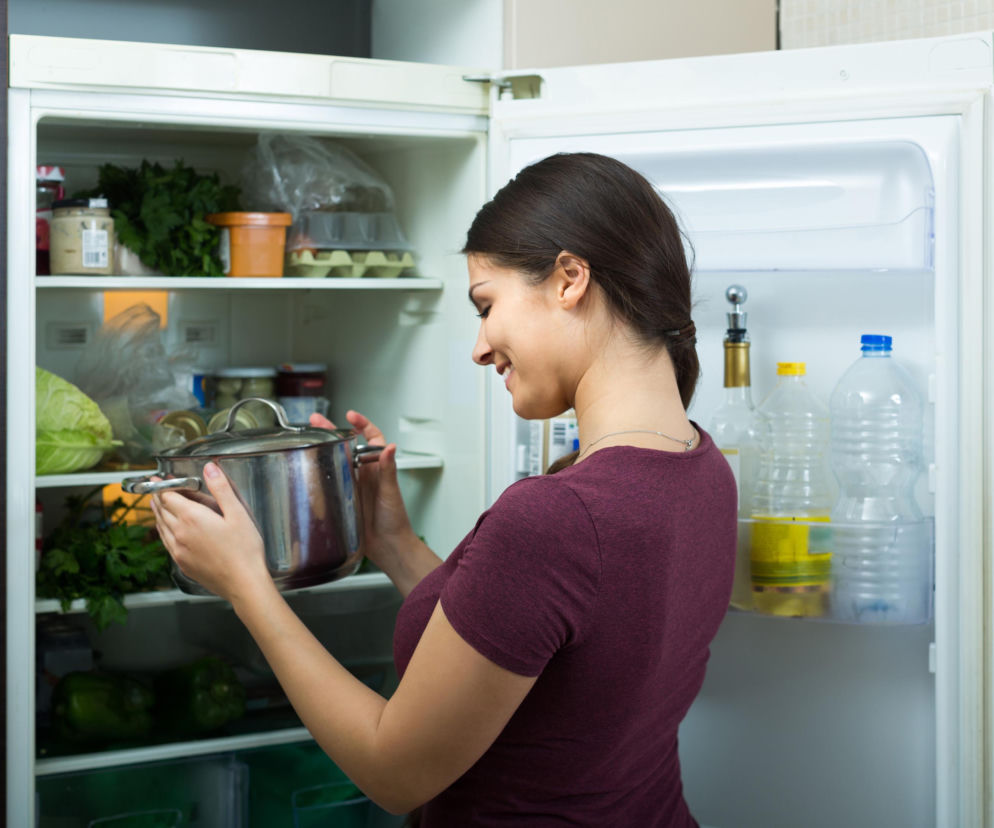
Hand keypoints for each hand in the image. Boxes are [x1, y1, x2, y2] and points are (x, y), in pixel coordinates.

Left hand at [150, 462, 271, 604]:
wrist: (243, 584)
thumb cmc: (245, 550)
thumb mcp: (238, 514)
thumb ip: (221, 489)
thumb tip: (209, 467)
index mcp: (192, 518)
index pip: (168, 496)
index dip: (163, 485)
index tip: (160, 478)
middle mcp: (180, 534)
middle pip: (161, 510)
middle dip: (158, 496)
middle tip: (157, 487)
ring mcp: (179, 550)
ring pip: (161, 526)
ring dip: (158, 513)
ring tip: (157, 504)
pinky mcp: (182, 563)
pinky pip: (166, 542)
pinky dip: (162, 530)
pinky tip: (166, 529)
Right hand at [309, 410, 417, 573]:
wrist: (388, 547)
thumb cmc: (395, 520)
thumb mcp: (390, 492)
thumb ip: (389, 470)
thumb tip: (391, 447)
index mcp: (378, 468)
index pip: (371, 438)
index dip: (362, 425)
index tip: (350, 416)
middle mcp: (365, 474)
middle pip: (348, 446)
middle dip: (332, 431)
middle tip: (315, 421)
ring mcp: (353, 486)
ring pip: (337, 462)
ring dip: (324, 449)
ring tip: (307, 437)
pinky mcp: (343, 499)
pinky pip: (330, 483)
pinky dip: (320, 474)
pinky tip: (307, 468)